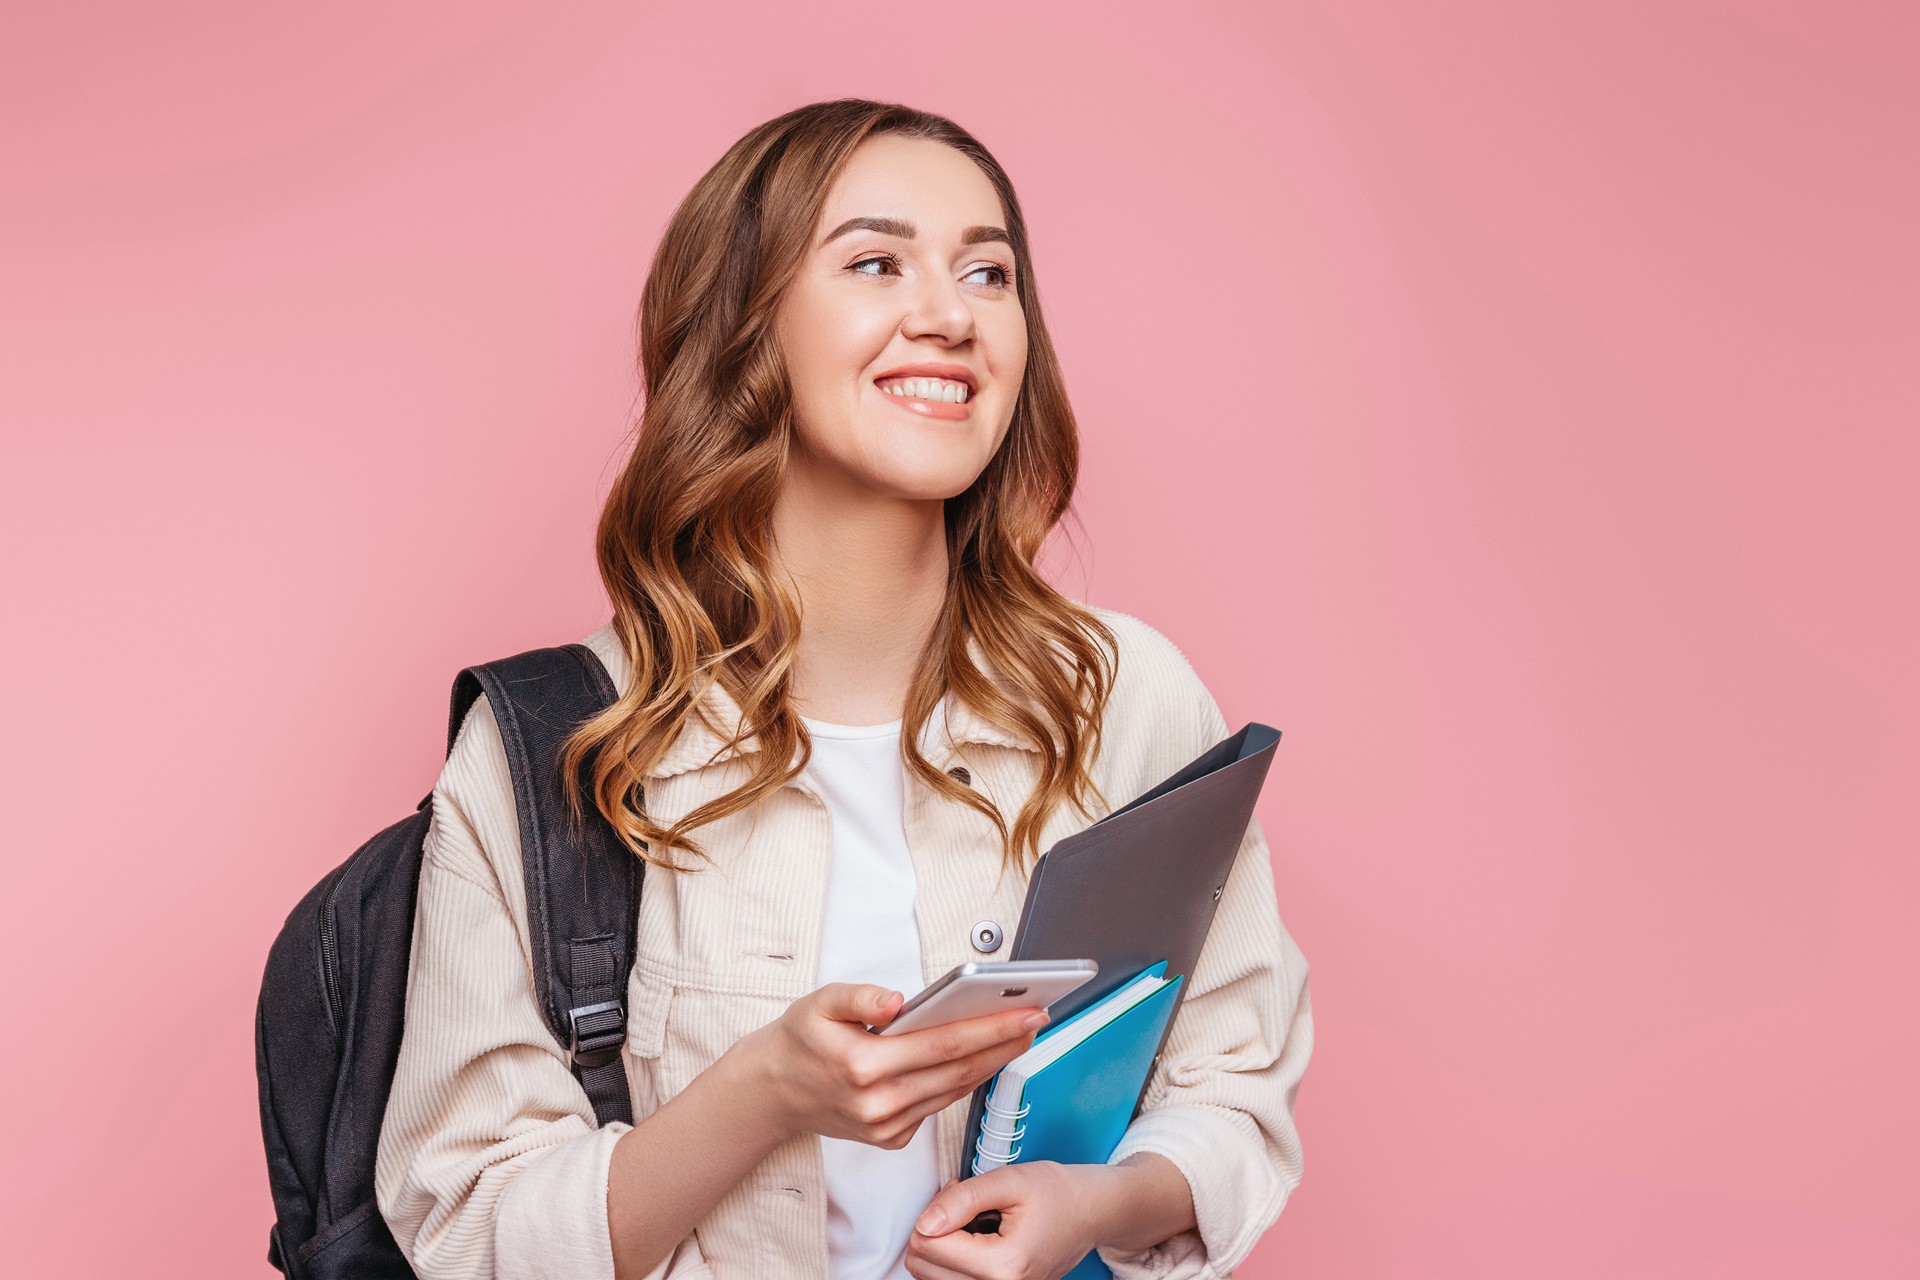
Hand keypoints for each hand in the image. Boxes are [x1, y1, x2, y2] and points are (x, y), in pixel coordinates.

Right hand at [733, 982, 1047, 1148]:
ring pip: (953, 1091)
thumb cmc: (800, 1040)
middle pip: (960, 1071)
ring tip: (1020, 1034)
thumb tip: (899, 1000)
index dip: (992, 1029)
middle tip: (1039, 1019)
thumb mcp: (820, 1003)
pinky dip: (962, 1082)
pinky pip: (937, 1106)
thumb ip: (860, 997)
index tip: (1027, 1013)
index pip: (944, 1045)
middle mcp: (879, 1102)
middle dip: (1005, 1044)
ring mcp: (886, 1127)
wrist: (774, 1091)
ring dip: (992, 1063)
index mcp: (864, 1064)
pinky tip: (982, 1059)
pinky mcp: (890, 1139)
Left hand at [905, 1161, 1120, 1279]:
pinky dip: (953, 1259)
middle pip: (924, 1266)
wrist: (1091, 1213)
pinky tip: (974, 1239)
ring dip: (942, 1244)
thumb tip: (924, 1223)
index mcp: (1004, 1265)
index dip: (935, 1209)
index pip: (930, 1245)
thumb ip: (962, 1200)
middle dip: (934, 1228)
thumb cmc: (1058, 1194)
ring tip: (971, 1220)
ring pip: (931, 1276)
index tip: (958, 1191)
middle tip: (963, 1204)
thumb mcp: (1009, 1181)